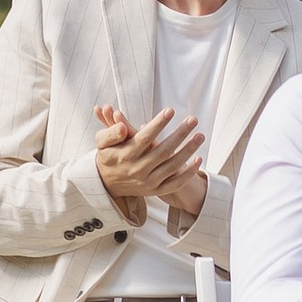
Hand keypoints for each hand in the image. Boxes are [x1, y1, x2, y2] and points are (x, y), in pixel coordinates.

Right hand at [94, 100, 207, 227]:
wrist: (106, 184)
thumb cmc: (108, 156)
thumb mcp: (101, 142)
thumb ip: (110, 133)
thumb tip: (122, 126)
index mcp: (125, 155)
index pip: (144, 138)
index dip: (158, 124)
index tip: (171, 110)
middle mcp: (138, 170)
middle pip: (163, 150)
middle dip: (180, 134)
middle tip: (193, 119)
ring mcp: (148, 182)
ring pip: (173, 166)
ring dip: (189, 150)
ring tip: (200, 135)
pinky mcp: (155, 190)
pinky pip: (176, 183)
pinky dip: (188, 172)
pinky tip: (198, 159)